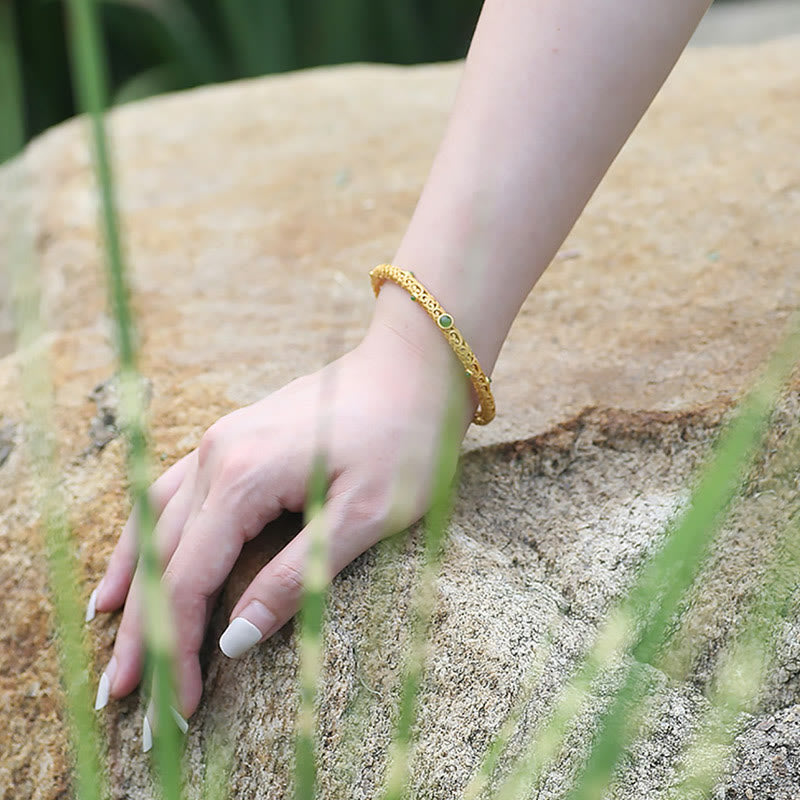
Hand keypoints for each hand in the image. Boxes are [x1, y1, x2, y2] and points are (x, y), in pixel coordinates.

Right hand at [90, 320, 474, 720]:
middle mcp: (217, 455)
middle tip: (122, 697)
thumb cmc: (404, 438)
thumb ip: (297, 576)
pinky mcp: (236, 437)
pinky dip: (147, 532)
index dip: (177, 648)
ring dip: (133, 582)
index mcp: (244, 478)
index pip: (189, 580)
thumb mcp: (364, 515)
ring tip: (108, 635)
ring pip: (154, 520)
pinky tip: (137, 555)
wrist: (414, 365)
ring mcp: (221, 441)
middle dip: (142, 631)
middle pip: (161, 556)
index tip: (176, 707)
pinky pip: (173, 490)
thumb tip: (235, 637)